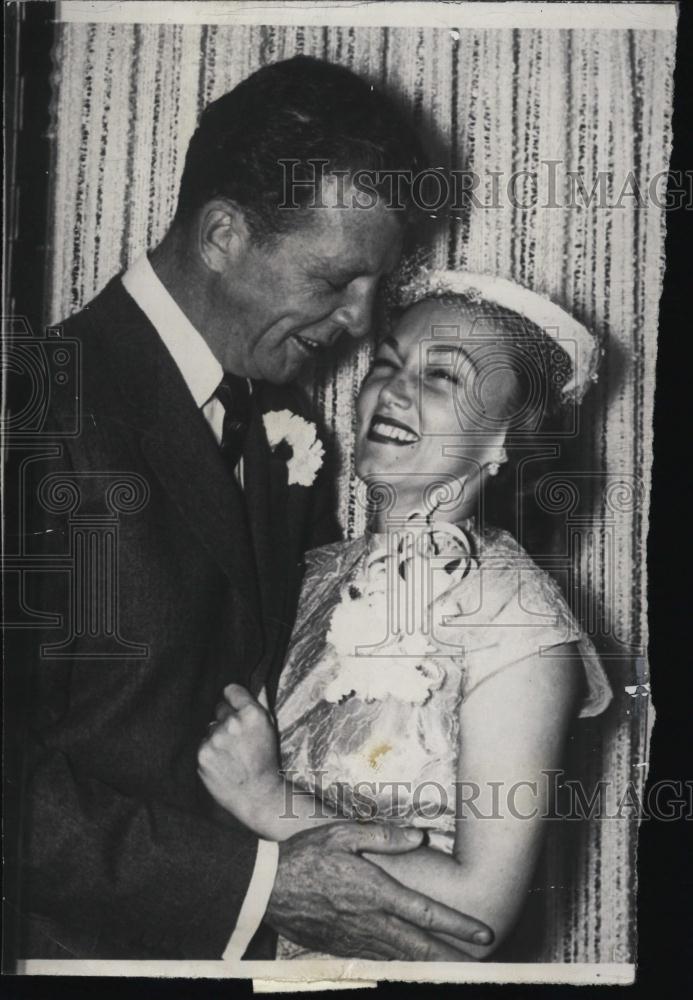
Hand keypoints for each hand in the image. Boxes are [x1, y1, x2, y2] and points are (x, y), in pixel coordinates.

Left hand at [197, 684, 283, 831]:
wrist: (259, 795)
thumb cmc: (268, 761)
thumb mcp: (270, 729)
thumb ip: (259, 705)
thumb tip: (251, 685)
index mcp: (252, 714)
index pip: (231, 690)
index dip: (233, 698)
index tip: (234, 706)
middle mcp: (232, 723)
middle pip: (219, 708)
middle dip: (226, 718)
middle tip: (236, 737)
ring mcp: (215, 739)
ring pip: (210, 728)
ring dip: (217, 736)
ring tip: (230, 754)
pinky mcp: (203, 754)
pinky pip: (203, 744)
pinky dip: (210, 751)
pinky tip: (222, 762)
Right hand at [266, 822, 493, 960]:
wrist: (267, 888)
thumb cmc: (306, 855)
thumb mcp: (342, 833)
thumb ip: (383, 836)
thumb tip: (420, 836)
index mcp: (376, 892)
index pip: (426, 914)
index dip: (458, 926)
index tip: (484, 933)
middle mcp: (371, 922)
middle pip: (421, 946)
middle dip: (453, 957)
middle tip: (481, 962)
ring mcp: (356, 940)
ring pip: (402, 958)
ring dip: (430, 964)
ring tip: (454, 967)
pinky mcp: (342, 949)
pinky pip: (379, 960)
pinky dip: (401, 964)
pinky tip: (411, 963)